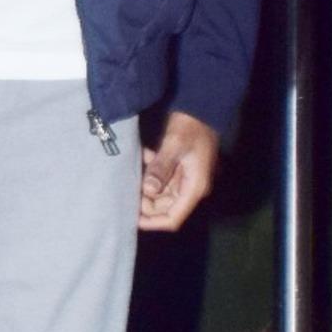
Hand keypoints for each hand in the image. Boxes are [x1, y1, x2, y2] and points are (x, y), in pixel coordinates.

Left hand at [139, 110, 219, 231]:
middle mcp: (190, 188)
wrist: (201, 108)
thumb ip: (161, 168)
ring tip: (142, 164)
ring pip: (159, 194)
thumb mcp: (174, 146)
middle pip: (163, 208)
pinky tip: (146, 156)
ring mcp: (184, 180)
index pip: (173, 218)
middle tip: (130, 184)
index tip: (132, 219)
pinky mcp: (178, 170)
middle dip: (145, 200)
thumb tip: (149, 190)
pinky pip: (160, 180)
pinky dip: (150, 172)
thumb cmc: (191, 127)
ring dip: (146, 183)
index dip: (153, 222)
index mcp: (194, 188)